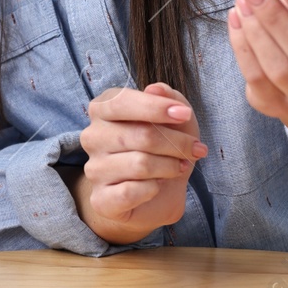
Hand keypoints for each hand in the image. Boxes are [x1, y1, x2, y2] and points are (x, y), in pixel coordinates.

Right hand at [74, 83, 206, 244]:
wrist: (154, 195)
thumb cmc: (162, 149)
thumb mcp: (174, 119)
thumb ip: (167, 97)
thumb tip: (155, 89)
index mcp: (103, 109)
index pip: (123, 102)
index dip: (157, 108)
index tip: (185, 114)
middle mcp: (93, 136)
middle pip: (140, 135)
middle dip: (176, 143)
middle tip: (195, 149)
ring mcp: (94, 169)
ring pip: (140, 164)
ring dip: (169, 167)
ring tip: (179, 167)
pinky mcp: (101, 199)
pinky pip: (130, 192)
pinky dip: (153, 189)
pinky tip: (157, 186)